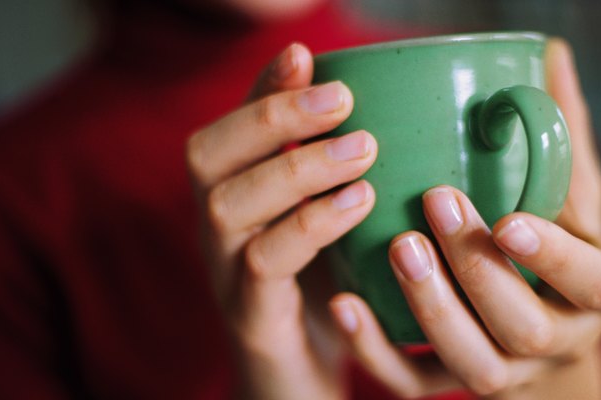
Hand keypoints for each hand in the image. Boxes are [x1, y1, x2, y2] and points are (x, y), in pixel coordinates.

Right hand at [186, 43, 377, 398]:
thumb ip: (343, 176)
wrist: (302, 385)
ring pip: (229, 205)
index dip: (260, 87)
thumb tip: (393, 118)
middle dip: (273, 116)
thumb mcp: (333, 228)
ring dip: (296, 167)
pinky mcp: (252, 319)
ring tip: (364, 149)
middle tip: (343, 100)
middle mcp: (218, 231)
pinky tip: (359, 203)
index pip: (229, 128)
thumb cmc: (326, 295)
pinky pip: (265, 266)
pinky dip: (311, 225)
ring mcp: (227, 276)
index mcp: (235, 201)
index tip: (305, 55)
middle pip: (207, 156)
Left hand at [328, 39, 600, 398]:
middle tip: (435, 205)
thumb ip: (561, 135)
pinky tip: (346, 305)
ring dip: (432, 310)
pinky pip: (418, 386)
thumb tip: (549, 57)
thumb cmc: (557, 238)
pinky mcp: (458, 383)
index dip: (555, 257)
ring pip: (475, 366)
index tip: (508, 219)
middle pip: (525, 328)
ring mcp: (510, 371)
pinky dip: (378, 353)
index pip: (593, 283)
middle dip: (479, 272)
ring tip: (397, 247)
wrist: (543, 311)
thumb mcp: (572, 191)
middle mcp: (561, 340)